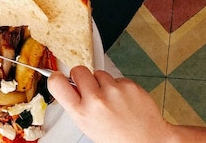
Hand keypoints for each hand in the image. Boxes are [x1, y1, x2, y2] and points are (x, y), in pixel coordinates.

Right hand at [49, 66, 174, 142]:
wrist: (148, 140)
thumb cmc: (118, 138)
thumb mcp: (88, 125)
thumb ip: (78, 105)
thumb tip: (70, 86)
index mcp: (82, 113)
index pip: (57, 83)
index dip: (56, 77)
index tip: (59, 77)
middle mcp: (96, 100)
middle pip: (78, 70)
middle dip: (82, 77)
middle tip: (89, 88)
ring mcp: (114, 91)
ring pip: (99, 73)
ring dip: (103, 82)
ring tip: (111, 99)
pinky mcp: (129, 85)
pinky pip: (117, 78)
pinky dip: (119, 86)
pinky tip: (124, 100)